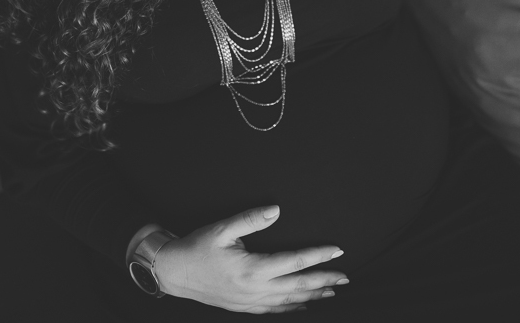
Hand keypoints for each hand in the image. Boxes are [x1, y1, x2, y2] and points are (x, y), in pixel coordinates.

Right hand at [154, 205, 347, 314]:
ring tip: (332, 291)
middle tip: (345, 277)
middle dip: (324, 281)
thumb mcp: (222, 228)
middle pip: (298, 286)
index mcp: (252, 269)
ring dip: (313, 295)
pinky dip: (293, 307)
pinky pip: (274, 310)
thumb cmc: (197, 247)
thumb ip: (251, 219)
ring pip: (289, 301)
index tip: (337, 251)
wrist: (174, 272)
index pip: (294, 262)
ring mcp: (250, 301)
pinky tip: (303, 304)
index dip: (318, 256)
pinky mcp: (244, 307)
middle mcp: (254, 289)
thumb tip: (276, 210)